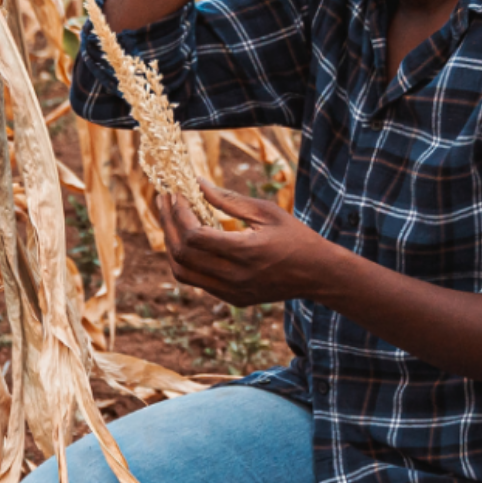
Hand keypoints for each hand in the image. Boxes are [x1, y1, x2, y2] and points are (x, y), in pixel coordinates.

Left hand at [156, 179, 344, 306]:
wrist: (317, 274)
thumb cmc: (295, 237)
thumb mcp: (266, 212)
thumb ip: (229, 199)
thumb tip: (198, 183)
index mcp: (245, 252)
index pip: (194, 236)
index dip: (179, 214)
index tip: (176, 193)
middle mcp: (235, 276)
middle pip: (181, 255)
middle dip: (168, 224)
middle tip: (164, 201)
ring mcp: (232, 292)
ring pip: (182, 273)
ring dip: (171, 246)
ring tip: (171, 220)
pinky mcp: (232, 299)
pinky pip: (197, 281)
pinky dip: (186, 260)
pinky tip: (188, 240)